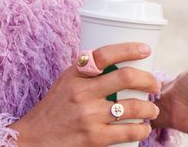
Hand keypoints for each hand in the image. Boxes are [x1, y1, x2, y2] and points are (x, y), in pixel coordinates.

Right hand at [10, 43, 161, 146]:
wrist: (32, 141)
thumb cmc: (52, 111)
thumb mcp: (64, 83)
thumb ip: (86, 73)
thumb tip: (115, 62)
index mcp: (74, 75)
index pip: (105, 54)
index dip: (129, 49)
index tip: (146, 50)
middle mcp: (81, 92)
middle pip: (126, 77)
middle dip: (148, 80)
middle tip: (154, 84)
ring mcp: (89, 115)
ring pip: (132, 106)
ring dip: (149, 107)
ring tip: (152, 109)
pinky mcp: (94, 138)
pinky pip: (128, 131)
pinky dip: (142, 129)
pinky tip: (143, 128)